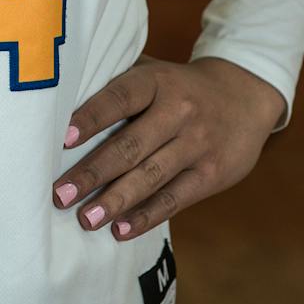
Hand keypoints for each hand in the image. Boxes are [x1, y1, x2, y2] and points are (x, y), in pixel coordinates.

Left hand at [53, 55, 286, 239]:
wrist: (246, 94)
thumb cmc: (179, 87)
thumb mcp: (154, 72)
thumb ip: (116, 85)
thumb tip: (57, 105)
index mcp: (157, 82)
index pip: (119, 98)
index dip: (91, 117)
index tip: (62, 138)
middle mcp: (179, 111)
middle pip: (131, 145)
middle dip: (93, 173)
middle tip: (61, 194)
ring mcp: (197, 144)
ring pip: (151, 177)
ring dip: (116, 201)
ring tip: (86, 219)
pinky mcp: (212, 174)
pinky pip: (175, 199)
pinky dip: (146, 217)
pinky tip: (120, 230)